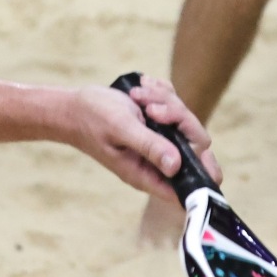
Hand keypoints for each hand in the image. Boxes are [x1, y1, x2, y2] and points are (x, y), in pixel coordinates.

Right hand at [65, 76, 219, 199]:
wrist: (74, 106)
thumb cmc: (92, 119)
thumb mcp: (121, 129)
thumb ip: (149, 146)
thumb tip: (176, 165)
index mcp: (148, 172)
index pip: (188, 185)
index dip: (203, 171)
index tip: (202, 150)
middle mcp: (157, 159)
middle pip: (193, 142)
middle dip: (177, 117)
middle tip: (151, 108)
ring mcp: (159, 140)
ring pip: (184, 120)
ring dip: (164, 100)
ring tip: (137, 95)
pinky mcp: (157, 124)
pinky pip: (174, 105)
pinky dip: (161, 93)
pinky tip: (141, 90)